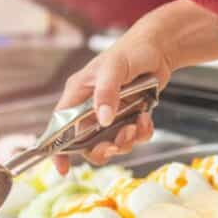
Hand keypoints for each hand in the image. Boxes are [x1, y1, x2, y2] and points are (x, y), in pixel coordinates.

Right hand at [53, 31, 172, 173]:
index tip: (63, 169)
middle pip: (86, 143)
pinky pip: (132, 136)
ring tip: (138, 124)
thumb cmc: (131, 51)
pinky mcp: (129, 116)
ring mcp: (111, 113)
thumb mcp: (114, 68)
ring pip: (112, 142)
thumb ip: (106, 92)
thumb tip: (102, 120)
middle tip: (117, 144)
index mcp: (78, 94)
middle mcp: (91, 107)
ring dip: (126, 141)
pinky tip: (146, 119)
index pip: (60, 126)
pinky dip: (141, 133)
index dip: (58, 150)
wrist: (159, 48)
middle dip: (103, 148)